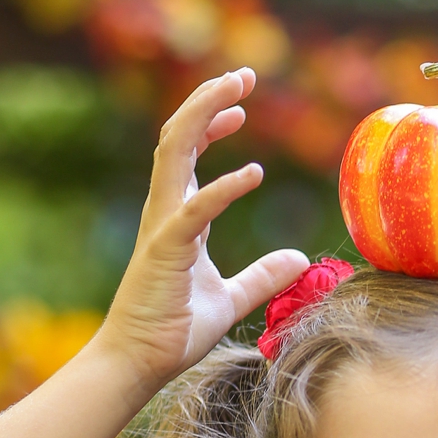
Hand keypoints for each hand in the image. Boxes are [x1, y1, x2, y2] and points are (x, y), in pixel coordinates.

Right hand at [98, 70, 309, 397]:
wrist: (138, 363)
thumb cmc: (173, 330)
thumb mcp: (231, 298)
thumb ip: (263, 276)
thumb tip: (299, 259)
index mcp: (177, 217)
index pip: (188, 152)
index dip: (211, 122)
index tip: (240, 106)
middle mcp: (165, 212)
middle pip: (179, 135)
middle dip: (208, 99)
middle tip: (244, 74)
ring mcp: (163, 227)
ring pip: (174, 151)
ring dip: (204, 114)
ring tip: (237, 90)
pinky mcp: (166, 250)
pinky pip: (194, 209)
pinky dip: (222, 187)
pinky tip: (251, 173)